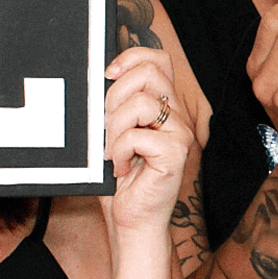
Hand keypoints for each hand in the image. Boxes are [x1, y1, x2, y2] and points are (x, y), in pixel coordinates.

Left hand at [102, 47, 191, 234]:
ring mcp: (180, 134)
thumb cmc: (119, 180)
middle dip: (115, 96)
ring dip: (115, 128)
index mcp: (163, 107)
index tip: (107, 75)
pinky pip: (138, 136)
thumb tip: (98, 78)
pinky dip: (119, 151)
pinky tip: (120, 168)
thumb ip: (113, 106)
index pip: (157, 60)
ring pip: (142, 103)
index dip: (131, 57)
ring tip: (112, 152)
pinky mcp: (176, 153)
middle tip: (106, 127)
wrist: (132, 220)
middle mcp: (176, 116)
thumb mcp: (111, 133)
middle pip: (149, 73)